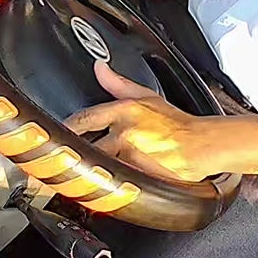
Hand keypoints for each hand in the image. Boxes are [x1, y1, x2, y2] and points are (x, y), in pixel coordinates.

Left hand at [66, 61, 226, 180]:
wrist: (202, 146)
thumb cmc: (177, 124)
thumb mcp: (147, 96)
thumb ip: (118, 83)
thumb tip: (99, 67)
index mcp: (125, 111)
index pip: (85, 118)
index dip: (67, 127)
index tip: (55, 135)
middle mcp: (125, 134)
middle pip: (86, 147)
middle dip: (73, 155)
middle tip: (56, 164)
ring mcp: (131, 158)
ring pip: (98, 167)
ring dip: (88, 173)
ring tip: (73, 179)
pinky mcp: (138, 178)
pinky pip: (114, 184)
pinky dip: (106, 187)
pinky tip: (100, 190)